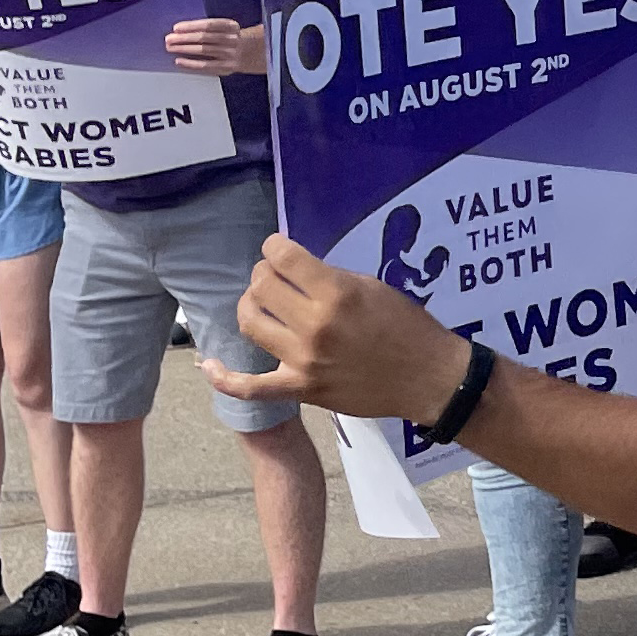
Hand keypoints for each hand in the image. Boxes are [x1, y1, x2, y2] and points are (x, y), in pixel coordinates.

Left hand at [165, 17, 261, 74]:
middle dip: (184, 38)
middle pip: (204, 37)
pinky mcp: (227, 67)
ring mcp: (231, 54)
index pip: (209, 25)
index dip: (192, 26)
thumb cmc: (234, 38)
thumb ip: (210, 28)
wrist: (257, 52)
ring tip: (170, 48)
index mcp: (232, 26)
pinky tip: (179, 61)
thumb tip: (181, 31)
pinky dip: (191, 64)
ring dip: (184, 49)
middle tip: (169, 39)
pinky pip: (206, 66)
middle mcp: (232, 39)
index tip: (177, 28)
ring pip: (204, 50)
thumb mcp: (228, 28)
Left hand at [203, 235, 472, 419]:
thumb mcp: (375, 288)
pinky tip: (207, 364)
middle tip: (275, 276)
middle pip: (261, 287)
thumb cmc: (409, 328)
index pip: (282, 258)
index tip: (278, 249)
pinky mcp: (301, 389)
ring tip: (261, 303)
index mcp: (337, 294)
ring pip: (250, 323)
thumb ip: (332, 279)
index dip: (274, 246)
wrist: (429, 378)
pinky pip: (250, 386)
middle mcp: (315, 325)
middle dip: (263, 273)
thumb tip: (296, 270)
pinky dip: (223, 377)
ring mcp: (303, 360)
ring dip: (250, 305)